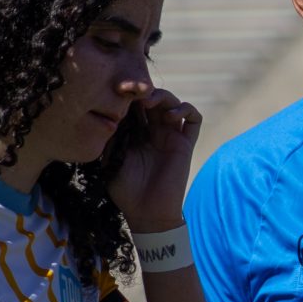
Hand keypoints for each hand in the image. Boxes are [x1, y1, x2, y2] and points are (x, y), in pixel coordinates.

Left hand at [107, 88, 201, 235]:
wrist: (147, 212)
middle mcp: (152, 131)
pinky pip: (194, 119)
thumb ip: (111, 134)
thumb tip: (108, 109)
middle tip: (135, 93)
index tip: (118, 89)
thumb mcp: (109, 157)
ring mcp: (170, 136)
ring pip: (172, 103)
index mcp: (133, 132)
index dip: (128, 94)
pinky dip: (186, 109)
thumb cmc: (126, 189)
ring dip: (163, 96)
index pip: (134, 104)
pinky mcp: (185, 144)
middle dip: (145, 91)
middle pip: (153, 98)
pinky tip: (172, 116)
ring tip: (151, 103)